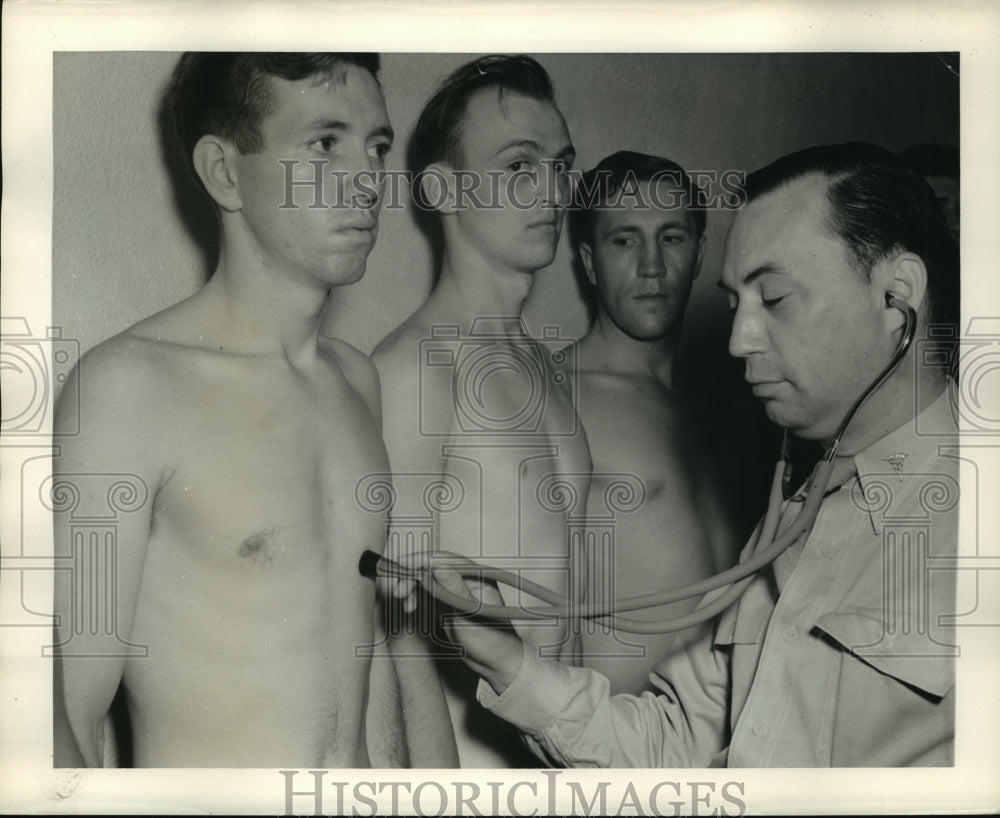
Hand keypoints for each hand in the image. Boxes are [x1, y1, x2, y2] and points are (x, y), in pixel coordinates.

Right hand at [381, 547, 524, 694]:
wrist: (496, 664)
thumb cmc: (492, 640)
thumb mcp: (470, 614)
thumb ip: (454, 588)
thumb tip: (439, 566)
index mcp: (477, 576)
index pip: (445, 560)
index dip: (421, 559)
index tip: (402, 564)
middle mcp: (466, 580)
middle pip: (433, 569)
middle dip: (413, 576)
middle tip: (398, 589)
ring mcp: (456, 592)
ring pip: (428, 581)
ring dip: (412, 587)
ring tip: (402, 600)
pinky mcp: (449, 603)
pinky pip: (428, 594)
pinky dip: (416, 598)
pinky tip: (410, 606)